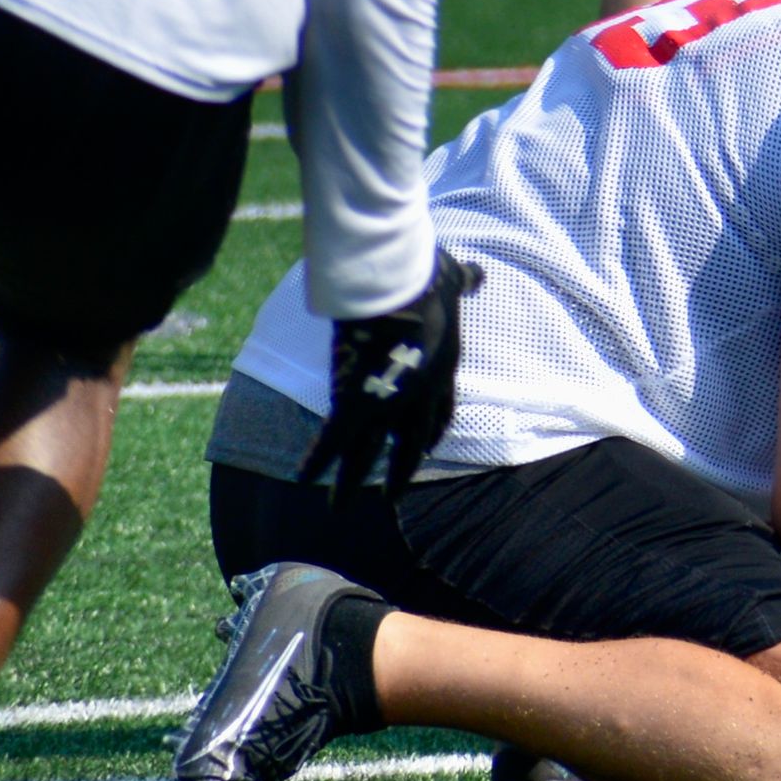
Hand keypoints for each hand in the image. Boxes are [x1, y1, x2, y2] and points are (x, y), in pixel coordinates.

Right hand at [298, 252, 479, 496]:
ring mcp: (386, 403)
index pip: (440, 412)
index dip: (432, 432)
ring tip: (338, 507)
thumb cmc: (425, 275)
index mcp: (442, 368)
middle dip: (398, 469)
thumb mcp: (451, 280)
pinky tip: (303, 480)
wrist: (397, 285)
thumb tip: (477, 273)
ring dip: (350, 481)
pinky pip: (331, 441)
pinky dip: (316, 460)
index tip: (428, 447)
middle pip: (407, 443)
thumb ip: (464, 282)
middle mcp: (417, 395)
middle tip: (391, 492)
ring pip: (364, 453)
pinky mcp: (353, 403)